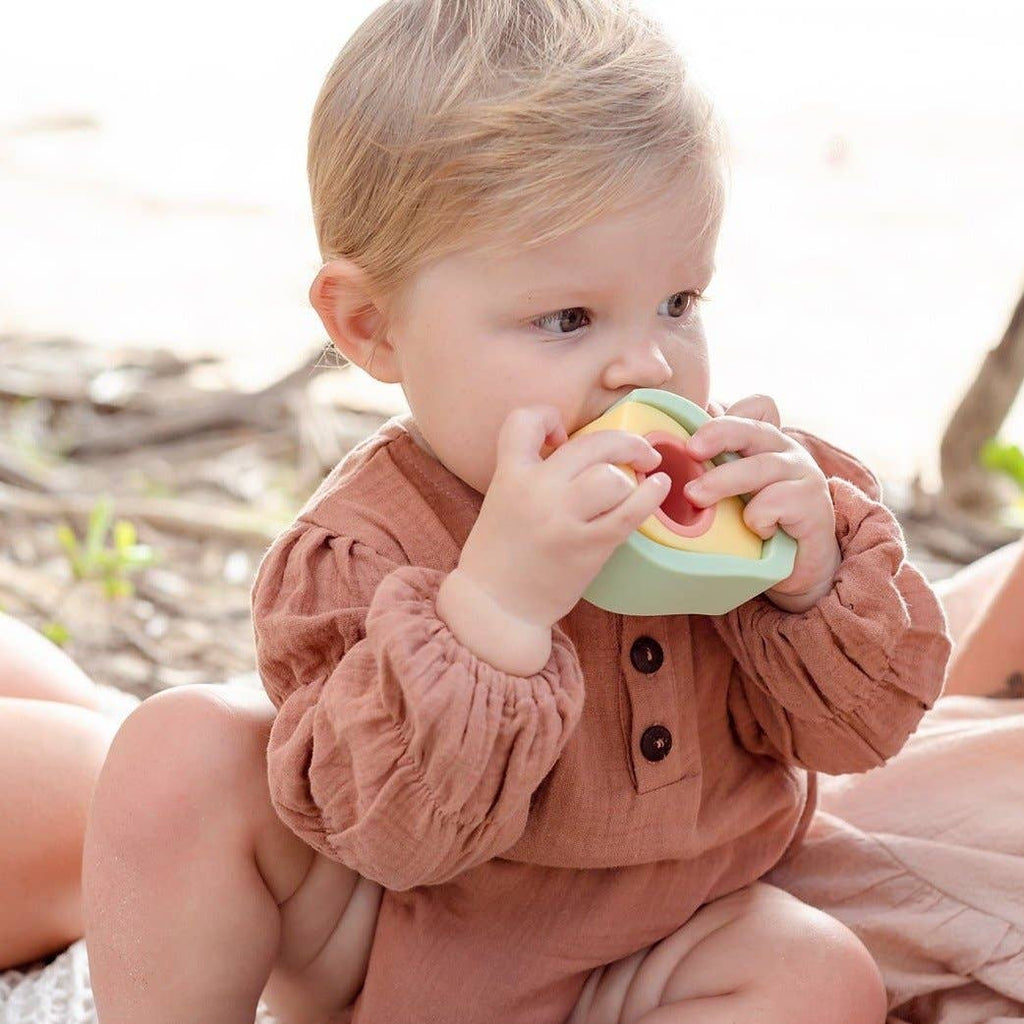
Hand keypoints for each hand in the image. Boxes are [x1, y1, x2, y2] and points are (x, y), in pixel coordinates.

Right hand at [444, 405, 669, 635]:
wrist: (495, 606)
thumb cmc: (500, 553)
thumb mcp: (501, 499)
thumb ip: (529, 471)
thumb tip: (574, 448)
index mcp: (510, 475)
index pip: (524, 420)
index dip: (548, 417)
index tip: (561, 436)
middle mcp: (537, 492)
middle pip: (590, 443)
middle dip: (623, 441)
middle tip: (639, 450)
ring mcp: (563, 520)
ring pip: (613, 476)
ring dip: (633, 474)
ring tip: (643, 479)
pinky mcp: (587, 548)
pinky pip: (629, 513)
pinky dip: (650, 496)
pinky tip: (658, 487)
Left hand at [683, 395, 840, 613]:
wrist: (800, 566)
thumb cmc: (760, 521)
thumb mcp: (735, 489)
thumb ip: (716, 464)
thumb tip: (677, 445)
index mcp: (767, 441)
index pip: (758, 406)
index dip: (729, 413)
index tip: (695, 435)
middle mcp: (787, 451)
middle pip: (754, 427)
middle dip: (718, 434)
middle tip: (690, 450)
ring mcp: (804, 475)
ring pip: (761, 466)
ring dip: (724, 480)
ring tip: (695, 496)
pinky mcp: (814, 504)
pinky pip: (778, 501)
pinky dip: (758, 516)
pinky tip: (755, 530)